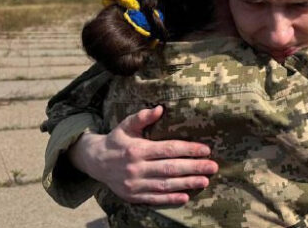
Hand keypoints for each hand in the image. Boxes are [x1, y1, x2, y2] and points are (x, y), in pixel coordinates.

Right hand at [68, 106, 217, 204]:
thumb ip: (142, 117)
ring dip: (186, 183)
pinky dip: (170, 199)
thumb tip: (159, 108)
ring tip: (204, 180)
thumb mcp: (126, 125)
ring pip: (164, 184)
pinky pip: (154, 198)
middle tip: (213, 167)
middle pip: (170, 168)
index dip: (188, 150)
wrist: (94, 161)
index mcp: (137, 149)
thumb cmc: (116, 140)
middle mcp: (136, 168)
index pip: (168, 149)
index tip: (206, 150)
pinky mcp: (132, 196)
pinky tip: (185, 196)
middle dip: (194, 167)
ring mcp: (134, 184)